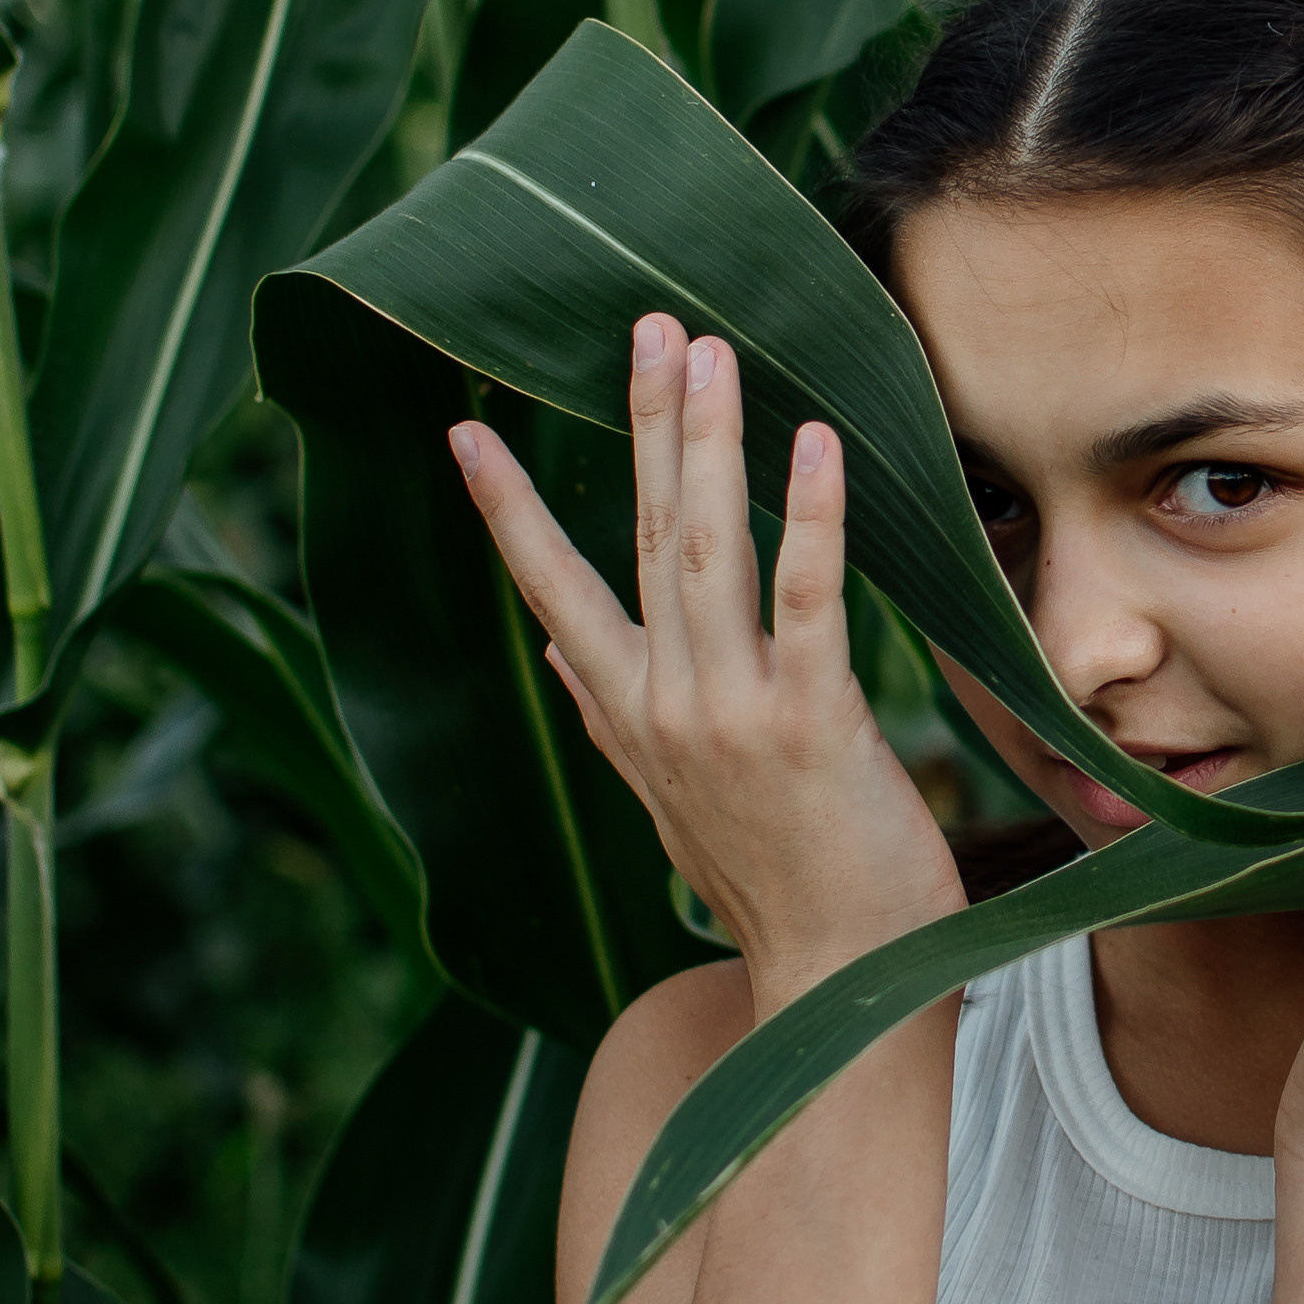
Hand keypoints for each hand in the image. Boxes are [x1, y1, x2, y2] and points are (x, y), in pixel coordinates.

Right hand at [447, 315, 964, 1000]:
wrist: (842, 979)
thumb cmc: (777, 880)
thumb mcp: (670, 801)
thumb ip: (613, 718)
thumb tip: (559, 655)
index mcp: (628, 715)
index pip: (553, 590)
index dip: (507, 511)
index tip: (462, 430)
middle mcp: (665, 705)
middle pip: (640, 536)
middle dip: (641, 423)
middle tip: (648, 325)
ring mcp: (731, 713)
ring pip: (705, 550)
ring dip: (706, 442)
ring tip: (709, 351)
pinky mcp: (810, 723)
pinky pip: (808, 599)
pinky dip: (807, 516)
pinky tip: (814, 442)